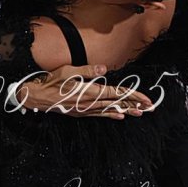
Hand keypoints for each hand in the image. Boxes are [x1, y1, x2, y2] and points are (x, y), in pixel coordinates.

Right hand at [18, 64, 153, 119]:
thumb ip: (87, 70)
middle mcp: (90, 103)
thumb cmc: (50, 82)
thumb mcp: (68, 71)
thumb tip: (104, 69)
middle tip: (151, 108)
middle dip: (135, 105)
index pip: (117, 93)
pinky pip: (99, 115)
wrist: (36, 98)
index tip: (146, 99)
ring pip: (111, 111)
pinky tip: (119, 117)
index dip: (134, 96)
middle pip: (117, 104)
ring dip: (126, 111)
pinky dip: (111, 115)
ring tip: (140, 113)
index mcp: (90, 92)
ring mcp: (86, 110)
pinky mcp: (81, 113)